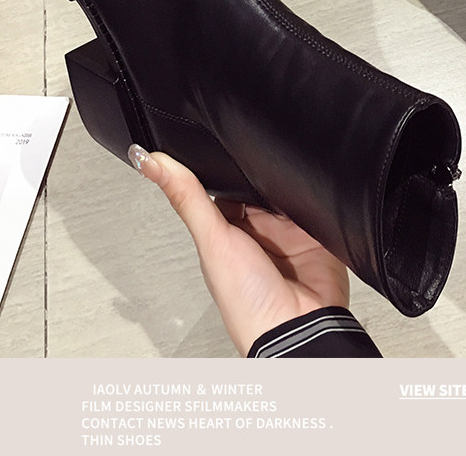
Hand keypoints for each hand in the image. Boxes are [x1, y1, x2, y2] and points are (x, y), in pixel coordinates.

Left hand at [129, 146, 349, 355]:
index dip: (224, 166)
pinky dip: (314, 192)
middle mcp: (257, 230)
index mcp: (227, 232)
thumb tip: (148, 161)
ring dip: (289, 180)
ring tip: (286, 175)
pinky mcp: (317, 233)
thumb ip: (186, 199)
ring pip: (288, 190)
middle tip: (260, 151)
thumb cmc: (246, 303)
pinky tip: (309, 187)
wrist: (296, 330)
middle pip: (258, 185)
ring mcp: (288, 232)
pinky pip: (317, 203)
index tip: (220, 136)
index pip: (225, 187)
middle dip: (261, 170)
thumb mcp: (212, 242)